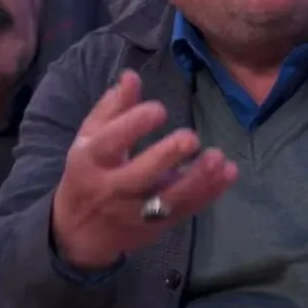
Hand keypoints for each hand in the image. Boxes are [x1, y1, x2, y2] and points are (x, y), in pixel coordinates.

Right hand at [51, 71, 237, 269]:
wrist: (79, 232)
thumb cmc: (87, 172)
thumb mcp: (90, 138)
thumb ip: (112, 107)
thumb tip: (131, 76)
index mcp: (92, 159)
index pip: (111, 142)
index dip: (133, 125)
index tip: (159, 109)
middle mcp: (113, 187)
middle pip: (141, 175)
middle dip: (167, 156)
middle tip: (191, 137)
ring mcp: (136, 210)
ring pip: (168, 198)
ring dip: (197, 179)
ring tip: (218, 158)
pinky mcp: (157, 225)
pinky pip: (185, 210)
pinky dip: (208, 193)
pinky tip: (228, 173)